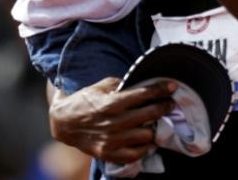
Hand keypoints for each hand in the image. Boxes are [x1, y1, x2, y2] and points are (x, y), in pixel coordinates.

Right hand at [49, 77, 175, 163]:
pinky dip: (144, 147)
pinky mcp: (109, 153)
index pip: (142, 94)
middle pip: (148, 114)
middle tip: (171, 103)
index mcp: (111, 102)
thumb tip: (137, 83)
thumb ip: (119, 83)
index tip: (172, 86)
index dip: (159, 89)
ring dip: (154, 128)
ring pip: (145, 136)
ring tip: (158, 122)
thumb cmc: (84, 100)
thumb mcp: (100, 85)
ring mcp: (112, 140)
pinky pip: (134, 154)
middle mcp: (113, 122)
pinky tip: (147, 139)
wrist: (64, 123)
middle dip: (163, 107)